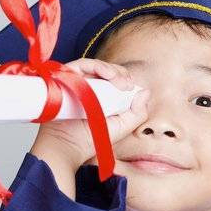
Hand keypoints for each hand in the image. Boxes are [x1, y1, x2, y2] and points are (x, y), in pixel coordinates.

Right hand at [29, 57, 149, 172]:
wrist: (69, 145)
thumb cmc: (92, 139)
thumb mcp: (122, 127)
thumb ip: (138, 113)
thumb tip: (145, 91)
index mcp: (101, 96)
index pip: (114, 79)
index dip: (124, 78)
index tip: (130, 87)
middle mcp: (87, 88)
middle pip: (105, 70)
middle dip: (119, 73)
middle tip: (125, 84)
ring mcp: (76, 83)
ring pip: (94, 66)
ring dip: (109, 69)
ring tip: (117, 79)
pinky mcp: (65, 80)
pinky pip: (80, 65)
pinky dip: (94, 66)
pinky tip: (105, 74)